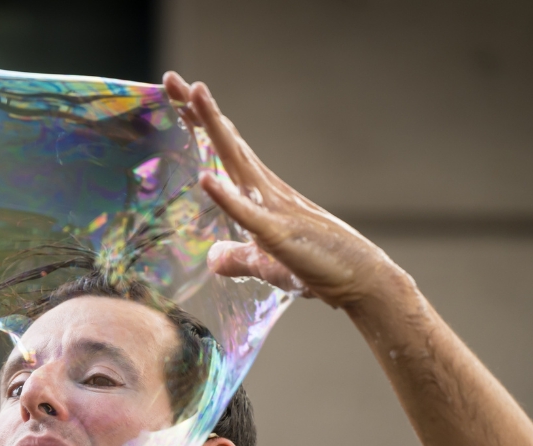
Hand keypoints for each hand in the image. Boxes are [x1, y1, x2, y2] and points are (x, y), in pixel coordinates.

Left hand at [163, 71, 398, 308]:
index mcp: (262, 196)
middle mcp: (268, 192)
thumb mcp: (266, 265)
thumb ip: (239, 258)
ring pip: (238, 162)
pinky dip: (226, 197)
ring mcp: (274, 210)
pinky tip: (205, 179)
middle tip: (172, 78)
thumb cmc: (319, 269)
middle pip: (228, 144)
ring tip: (193, 97)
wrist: (361, 280)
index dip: (202, 126)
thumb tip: (213, 258)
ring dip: (215, 131)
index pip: (226, 152)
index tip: (177, 99)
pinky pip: (247, 214)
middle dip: (200, 113)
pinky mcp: (278, 236)